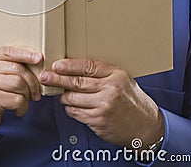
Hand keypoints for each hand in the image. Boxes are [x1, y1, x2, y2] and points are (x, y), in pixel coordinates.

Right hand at [0, 46, 41, 150]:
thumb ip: (9, 65)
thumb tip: (36, 60)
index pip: (9, 51)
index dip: (26, 53)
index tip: (39, 58)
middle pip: (18, 69)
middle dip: (32, 81)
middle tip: (36, 92)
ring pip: (19, 84)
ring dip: (27, 94)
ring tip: (25, 100)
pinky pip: (17, 100)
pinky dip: (22, 107)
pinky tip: (18, 110)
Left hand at [38, 59, 163, 148]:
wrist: (146, 125)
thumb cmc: (132, 100)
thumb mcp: (122, 79)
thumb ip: (102, 73)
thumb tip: (75, 68)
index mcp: (115, 75)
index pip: (87, 66)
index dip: (69, 65)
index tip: (56, 65)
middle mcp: (109, 90)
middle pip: (76, 82)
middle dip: (57, 79)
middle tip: (45, 77)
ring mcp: (103, 107)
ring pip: (73, 98)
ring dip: (63, 96)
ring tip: (60, 93)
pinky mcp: (98, 121)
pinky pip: (76, 113)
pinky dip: (70, 109)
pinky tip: (69, 106)